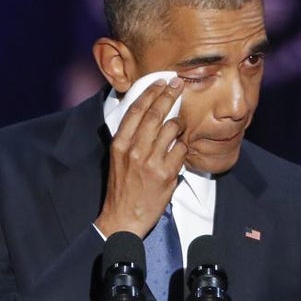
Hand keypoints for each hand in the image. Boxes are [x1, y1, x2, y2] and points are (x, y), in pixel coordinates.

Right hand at [95, 77, 186, 237]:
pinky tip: (180, 148)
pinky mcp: (166, 173)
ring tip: (180, 125)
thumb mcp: (117, 160)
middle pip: (155, 114)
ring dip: (179, 124)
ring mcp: (151, 161)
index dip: (150, 93)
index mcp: (119, 144)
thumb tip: (147, 118)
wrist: (122, 218)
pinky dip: (183, 146)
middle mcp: (134, 150)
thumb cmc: (122, 189)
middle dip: (168, 95)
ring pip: (171, 129)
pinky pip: (181, 149)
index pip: (135, 110)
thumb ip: (129, 139)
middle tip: (178, 84)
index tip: (160, 82)